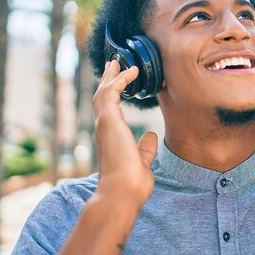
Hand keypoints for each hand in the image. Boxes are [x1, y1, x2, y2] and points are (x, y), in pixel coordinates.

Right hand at [92, 60, 156, 207]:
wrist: (123, 192)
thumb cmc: (132, 183)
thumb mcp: (142, 159)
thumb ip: (146, 147)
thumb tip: (152, 136)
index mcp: (111, 137)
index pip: (110, 110)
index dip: (114, 93)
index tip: (120, 81)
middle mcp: (105, 128)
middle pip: (103, 97)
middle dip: (109, 79)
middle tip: (114, 64)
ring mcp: (104, 124)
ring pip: (103, 92)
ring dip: (112, 76)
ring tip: (119, 61)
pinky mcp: (108, 120)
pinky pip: (111, 92)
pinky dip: (121, 80)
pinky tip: (132, 71)